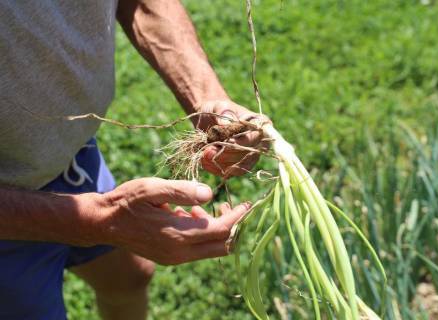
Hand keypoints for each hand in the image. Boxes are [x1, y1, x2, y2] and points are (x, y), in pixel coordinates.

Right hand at [96, 178, 250, 264]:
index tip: (248, 203)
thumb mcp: (152, 188)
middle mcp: (179, 252)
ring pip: (210, 249)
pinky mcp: (169, 257)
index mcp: (178, 235)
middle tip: (231, 205)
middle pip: (222, 246)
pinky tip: (188, 214)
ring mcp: (174, 258)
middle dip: (233, 226)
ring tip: (202, 207)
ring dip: (215, 229)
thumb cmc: (126, 202)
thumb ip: (182, 191)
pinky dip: (201, 233)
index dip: (238, 217)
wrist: (102, 223)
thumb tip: (210, 194)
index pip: (221, 231)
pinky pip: (197, 249)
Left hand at [195, 100, 270, 177]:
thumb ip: (224, 114)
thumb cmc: (217, 110)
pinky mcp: (238, 166)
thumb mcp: (219, 107)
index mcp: (260, 124)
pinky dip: (215, 169)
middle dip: (227, 155)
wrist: (207, 119)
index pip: (256, 138)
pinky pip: (230, 173)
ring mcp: (250, 156)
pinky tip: (204, 161)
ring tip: (204, 155)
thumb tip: (226, 124)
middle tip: (208, 150)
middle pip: (249, 155)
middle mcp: (259, 142)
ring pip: (240, 168)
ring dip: (220, 164)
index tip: (225, 142)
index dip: (242, 143)